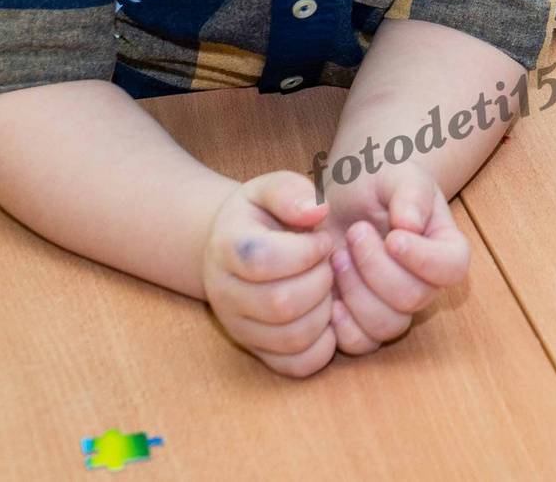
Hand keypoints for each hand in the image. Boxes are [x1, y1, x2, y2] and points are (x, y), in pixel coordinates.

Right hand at [202, 173, 339, 377]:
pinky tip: (328, 317)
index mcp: (227, 249)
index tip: (322, 241)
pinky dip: (324, 346)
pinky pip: (297, 366)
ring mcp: (241, 329)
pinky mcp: (260, 353)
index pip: (265, 260)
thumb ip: (291, 192)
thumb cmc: (260, 217)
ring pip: (292, 337)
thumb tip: (318, 210)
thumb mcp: (269, 190)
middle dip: (321, 280)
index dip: (307, 251)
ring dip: (325, 311)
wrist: (233, 251)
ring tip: (327, 287)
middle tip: (329, 265)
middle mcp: (226, 295)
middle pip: (281, 303)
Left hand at [323, 167, 468, 356]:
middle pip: (414, 298)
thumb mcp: (396, 172)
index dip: (424, 260)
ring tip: (337, 256)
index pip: (452, 267)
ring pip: (387, 325)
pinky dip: (343, 326)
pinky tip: (330, 297)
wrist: (343, 197)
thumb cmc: (376, 181)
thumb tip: (410, 225)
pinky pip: (361, 344)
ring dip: (356, 290)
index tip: (392, 236)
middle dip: (376, 267)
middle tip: (355, 232)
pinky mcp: (361, 324)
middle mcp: (424, 283)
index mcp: (443, 246)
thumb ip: (410, 192)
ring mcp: (393, 308)